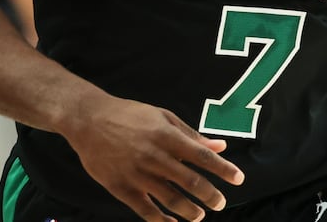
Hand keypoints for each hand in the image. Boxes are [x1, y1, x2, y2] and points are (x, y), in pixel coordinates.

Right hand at [64, 95, 244, 220]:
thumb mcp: (162, 117)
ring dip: (190, 211)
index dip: (223, 169)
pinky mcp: (120, 187)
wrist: (88, 119)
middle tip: (221, 203)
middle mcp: (154, 156)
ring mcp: (137, 174)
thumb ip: (191, 134)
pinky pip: (146, 210)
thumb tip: (220, 146)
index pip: (202, 156)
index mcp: (166, 135)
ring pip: (171, 199)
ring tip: (200, 215)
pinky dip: (162, 221)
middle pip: (190, 181)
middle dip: (210, 195)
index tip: (239, 179)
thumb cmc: (129, 115)